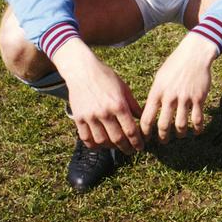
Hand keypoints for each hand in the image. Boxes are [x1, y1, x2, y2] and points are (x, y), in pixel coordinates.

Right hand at [55, 40, 144, 154]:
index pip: (131, 130)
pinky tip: (100, 144)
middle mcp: (104, 113)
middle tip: (131, 151)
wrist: (82, 71)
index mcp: (118, 105)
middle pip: (117, 139)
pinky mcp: (78, 118)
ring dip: (111, 147)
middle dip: (127, 148)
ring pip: (102, 141)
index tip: (141, 146)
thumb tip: (143, 118)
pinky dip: (94, 145)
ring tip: (117, 146)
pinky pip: (86, 138)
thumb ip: (133, 105)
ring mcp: (90, 116)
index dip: (137, 142)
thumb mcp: (124, 88)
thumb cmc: (106, 77)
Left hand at [139, 33, 217, 143]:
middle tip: (163, 141)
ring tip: (180, 135)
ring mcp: (185, 98)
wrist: (194, 54)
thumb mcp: (160, 78)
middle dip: (162, 138)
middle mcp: (170, 97)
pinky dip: (197, 129)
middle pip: (163, 126)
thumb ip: (155, 95)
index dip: (145, 132)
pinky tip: (196, 131)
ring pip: (181, 125)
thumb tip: (148, 112)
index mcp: (157, 92)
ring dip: (180, 134)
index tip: (146, 137)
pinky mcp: (199, 98)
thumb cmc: (175, 65)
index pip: (147, 118)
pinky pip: (197, 119)